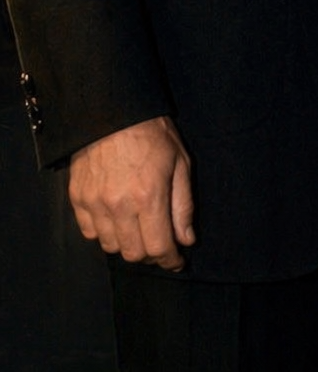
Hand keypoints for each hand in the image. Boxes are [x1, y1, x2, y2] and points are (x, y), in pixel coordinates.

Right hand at [68, 116, 193, 269]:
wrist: (114, 110)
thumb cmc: (152, 132)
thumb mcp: (180, 162)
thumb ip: (183, 205)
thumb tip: (186, 239)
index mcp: (149, 196)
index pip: (158, 247)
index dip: (170, 260)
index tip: (176, 260)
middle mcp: (119, 206)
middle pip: (133, 253)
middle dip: (150, 252)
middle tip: (159, 241)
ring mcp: (95, 203)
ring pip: (111, 246)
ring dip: (127, 243)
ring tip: (138, 226)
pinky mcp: (78, 199)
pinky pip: (90, 232)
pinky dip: (104, 232)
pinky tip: (116, 217)